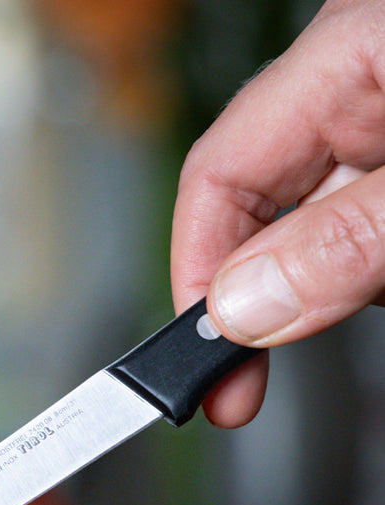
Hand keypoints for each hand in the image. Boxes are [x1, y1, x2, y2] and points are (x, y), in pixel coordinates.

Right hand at [171, 0, 384, 427]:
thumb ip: (345, 239)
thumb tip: (243, 307)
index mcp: (349, 56)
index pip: (220, 174)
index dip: (199, 276)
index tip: (203, 369)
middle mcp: (362, 83)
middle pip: (271, 210)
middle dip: (282, 294)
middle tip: (252, 387)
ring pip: (335, 229)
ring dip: (354, 278)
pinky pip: (374, 226)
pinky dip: (381, 263)